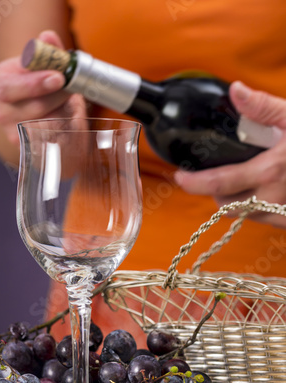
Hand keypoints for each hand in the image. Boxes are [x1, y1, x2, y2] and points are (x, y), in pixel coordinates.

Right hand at [0, 30, 85, 150]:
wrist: (35, 109)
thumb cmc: (38, 82)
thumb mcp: (40, 64)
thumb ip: (48, 50)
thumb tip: (48, 37)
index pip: (10, 88)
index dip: (35, 84)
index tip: (59, 78)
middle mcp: (2, 112)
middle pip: (34, 108)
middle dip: (59, 97)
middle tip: (73, 88)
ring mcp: (14, 133)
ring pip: (47, 125)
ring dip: (65, 112)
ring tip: (70, 102)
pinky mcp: (31, 148)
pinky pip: (55, 139)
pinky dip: (67, 127)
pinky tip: (69, 117)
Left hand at [174, 81, 285, 227]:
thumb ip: (264, 107)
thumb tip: (236, 91)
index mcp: (268, 172)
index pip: (217, 184)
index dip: (192, 184)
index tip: (179, 178)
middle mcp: (273, 199)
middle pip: (226, 205)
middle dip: (216, 192)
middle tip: (215, 177)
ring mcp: (283, 214)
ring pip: (245, 214)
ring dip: (237, 201)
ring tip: (242, 182)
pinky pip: (265, 220)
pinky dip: (257, 208)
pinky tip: (265, 192)